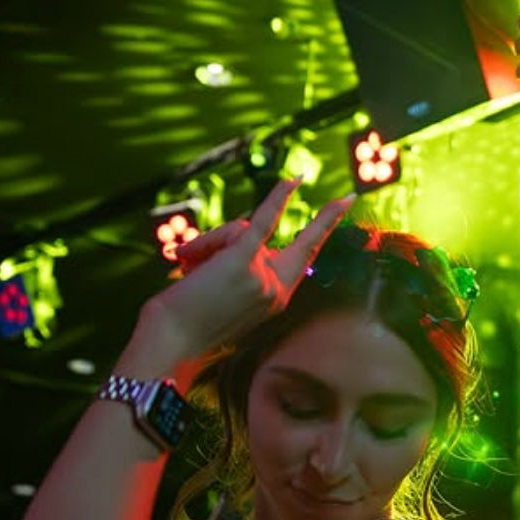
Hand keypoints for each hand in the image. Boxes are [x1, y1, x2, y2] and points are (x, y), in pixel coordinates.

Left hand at [144, 179, 354, 359]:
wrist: (170, 338)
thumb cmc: (187, 321)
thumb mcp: (228, 294)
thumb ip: (245, 265)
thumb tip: (249, 231)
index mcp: (276, 300)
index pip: (302, 261)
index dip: (321, 236)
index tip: (342, 216)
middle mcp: (277, 289)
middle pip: (270, 238)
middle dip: (327, 220)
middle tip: (348, 198)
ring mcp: (264, 275)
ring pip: (242, 230)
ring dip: (208, 243)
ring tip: (185, 265)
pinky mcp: (245, 260)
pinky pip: (265, 220)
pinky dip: (280, 198)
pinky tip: (294, 181)